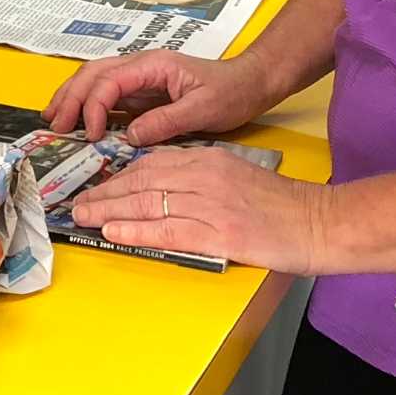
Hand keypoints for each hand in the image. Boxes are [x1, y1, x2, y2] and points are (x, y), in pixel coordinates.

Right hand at [45, 51, 268, 145]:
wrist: (250, 83)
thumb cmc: (231, 91)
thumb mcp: (203, 110)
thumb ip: (165, 122)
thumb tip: (131, 137)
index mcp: (153, 65)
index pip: (109, 81)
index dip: (94, 108)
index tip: (92, 135)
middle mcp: (141, 66)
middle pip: (92, 74)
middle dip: (69, 98)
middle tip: (54, 126)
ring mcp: (139, 78)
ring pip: (94, 80)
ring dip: (71, 98)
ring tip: (53, 120)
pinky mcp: (142, 92)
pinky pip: (107, 95)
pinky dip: (87, 106)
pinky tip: (77, 121)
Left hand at [69, 145, 327, 271]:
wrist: (319, 222)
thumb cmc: (281, 204)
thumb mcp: (236, 176)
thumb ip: (201, 177)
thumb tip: (164, 189)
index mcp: (209, 160)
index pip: (152, 164)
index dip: (119, 177)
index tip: (97, 186)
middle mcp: (205, 177)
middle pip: (143, 182)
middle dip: (106, 194)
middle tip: (76, 204)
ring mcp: (211, 205)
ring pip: (148, 204)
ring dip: (110, 212)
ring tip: (83, 218)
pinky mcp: (219, 234)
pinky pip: (169, 230)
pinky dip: (137, 231)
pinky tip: (114, 233)